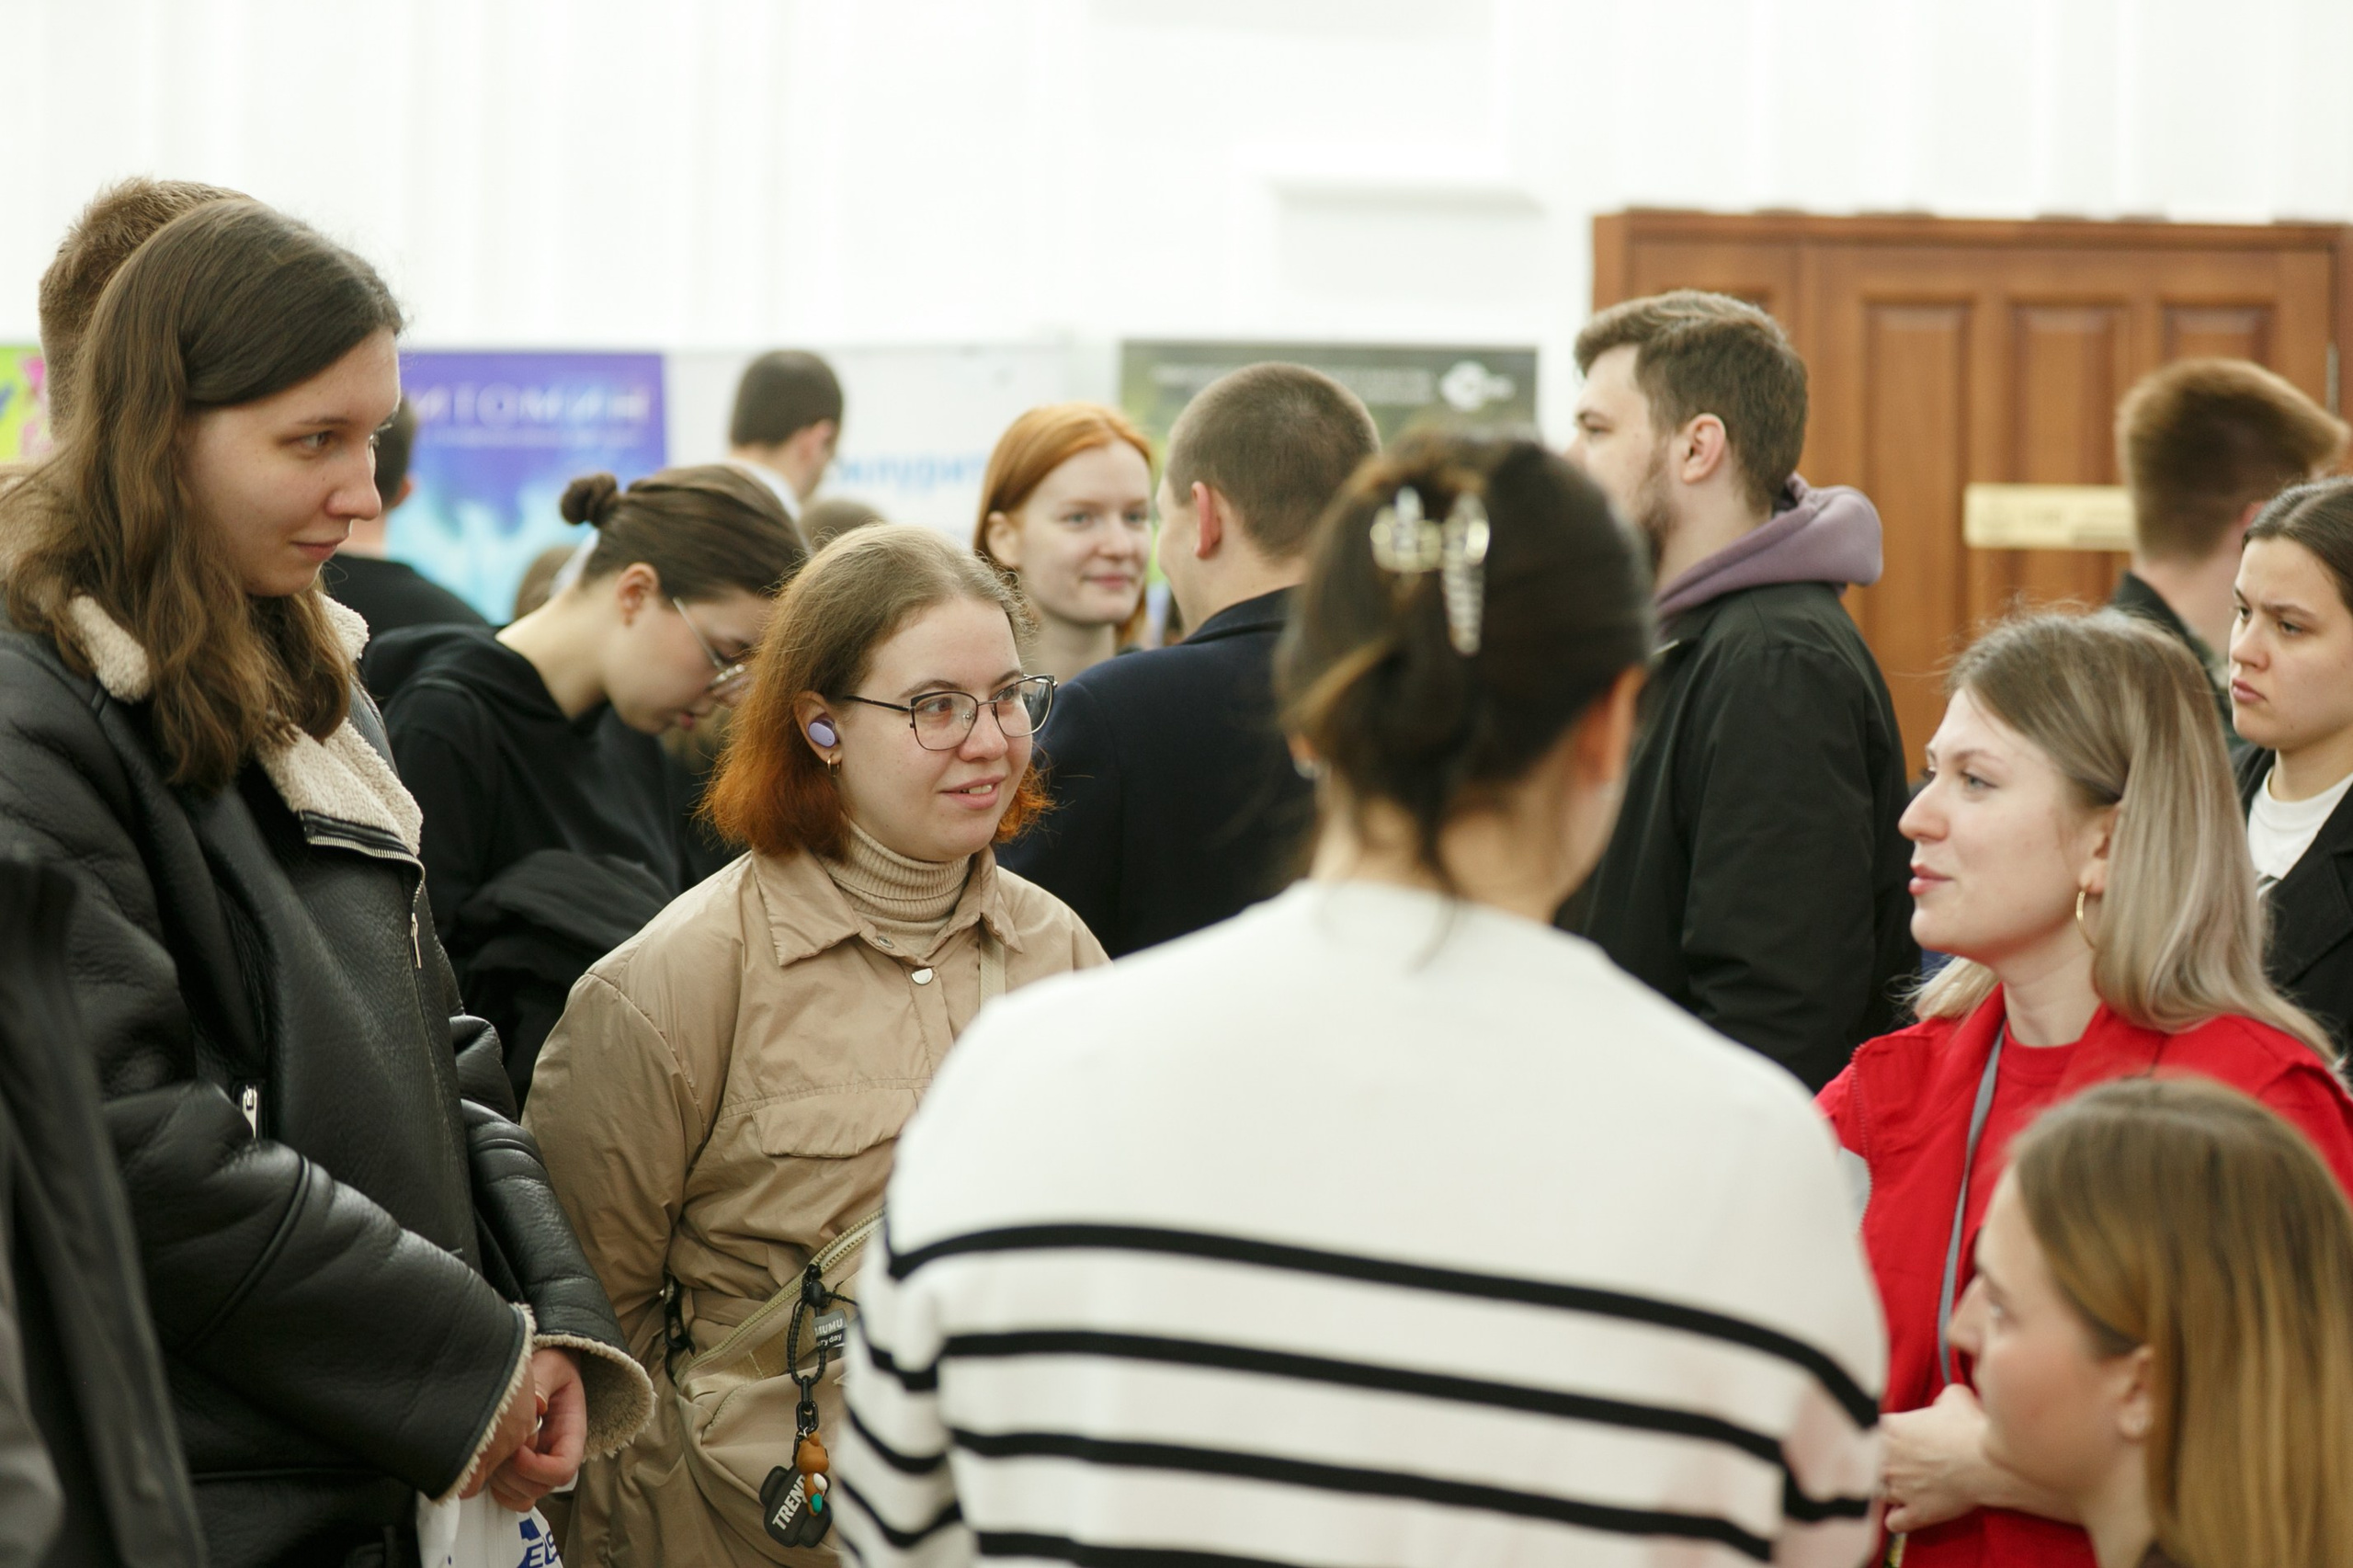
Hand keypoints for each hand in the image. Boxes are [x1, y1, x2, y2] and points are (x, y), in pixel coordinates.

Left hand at [487, 1349, 586, 1512]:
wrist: (547, 1368)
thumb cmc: (551, 1367)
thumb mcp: (552, 1367)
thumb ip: (544, 1383)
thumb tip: (536, 1404)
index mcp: (571, 1434)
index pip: (563, 1469)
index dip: (537, 1468)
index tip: (517, 1449)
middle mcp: (557, 1455)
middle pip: (541, 1487)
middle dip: (514, 1474)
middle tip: (500, 1448)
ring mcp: (538, 1465)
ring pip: (524, 1496)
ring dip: (503, 1482)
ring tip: (494, 1452)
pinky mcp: (520, 1470)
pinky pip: (512, 1497)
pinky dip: (498, 1491)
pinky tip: (492, 1465)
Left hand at [1882, 1384, 2074, 1533]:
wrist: (1987, 1464)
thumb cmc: (1969, 1428)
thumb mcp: (1955, 1398)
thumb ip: (1940, 1398)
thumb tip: (1941, 1403)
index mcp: (1889, 1430)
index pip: (1867, 1428)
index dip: (1877, 1431)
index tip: (1886, 1433)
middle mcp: (1886, 1460)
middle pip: (1868, 1463)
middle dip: (1880, 1461)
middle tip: (1897, 1460)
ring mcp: (1899, 1489)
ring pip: (1879, 1491)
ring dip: (1888, 1489)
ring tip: (1901, 1486)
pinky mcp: (1916, 1513)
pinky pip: (1894, 1522)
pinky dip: (1897, 1519)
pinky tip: (1902, 1514)